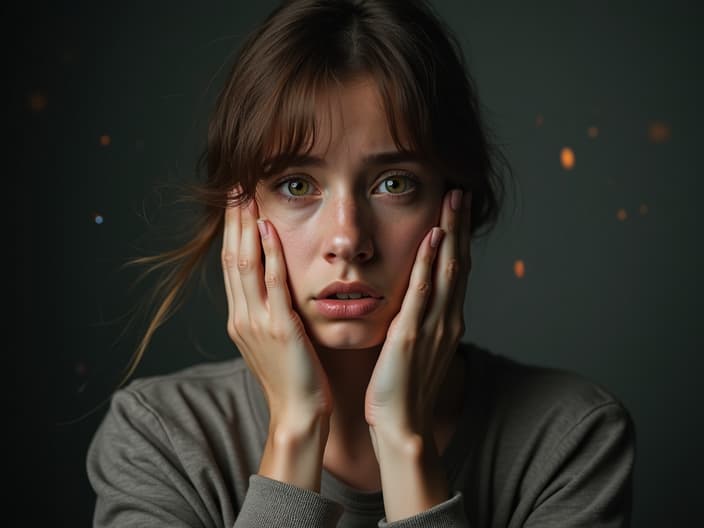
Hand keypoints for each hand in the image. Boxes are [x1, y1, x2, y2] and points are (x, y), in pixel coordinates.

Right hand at [222, 190, 333, 425]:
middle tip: (233, 187)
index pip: (232, 266)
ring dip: (245, 227)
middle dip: (232, 221)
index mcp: (240, 319)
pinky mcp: (278, 328)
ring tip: (246, 195)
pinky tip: (269, 228)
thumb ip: (268, 311)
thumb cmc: (292, 377)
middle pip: (232, 259)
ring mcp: (256, 322)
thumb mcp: (273, 341)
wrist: (297, 413)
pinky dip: (269, 253)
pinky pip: (272, 283)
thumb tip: (271, 284)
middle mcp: (241, 317)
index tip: (235, 202)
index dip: (232, 232)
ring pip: (245, 265)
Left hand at [364, 188, 471, 439]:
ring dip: (450, 232)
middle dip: (460, 226)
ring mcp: (434, 326)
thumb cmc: (405, 389)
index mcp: (447, 321)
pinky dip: (428, 263)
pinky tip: (431, 238)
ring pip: (446, 270)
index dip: (458, 238)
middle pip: (457, 262)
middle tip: (460, 191)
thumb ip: (421, 321)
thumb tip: (417, 299)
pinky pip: (422, 293)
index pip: (454, 270)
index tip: (456, 209)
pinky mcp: (412, 336)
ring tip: (452, 200)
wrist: (403, 426)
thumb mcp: (417, 348)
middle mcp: (447, 319)